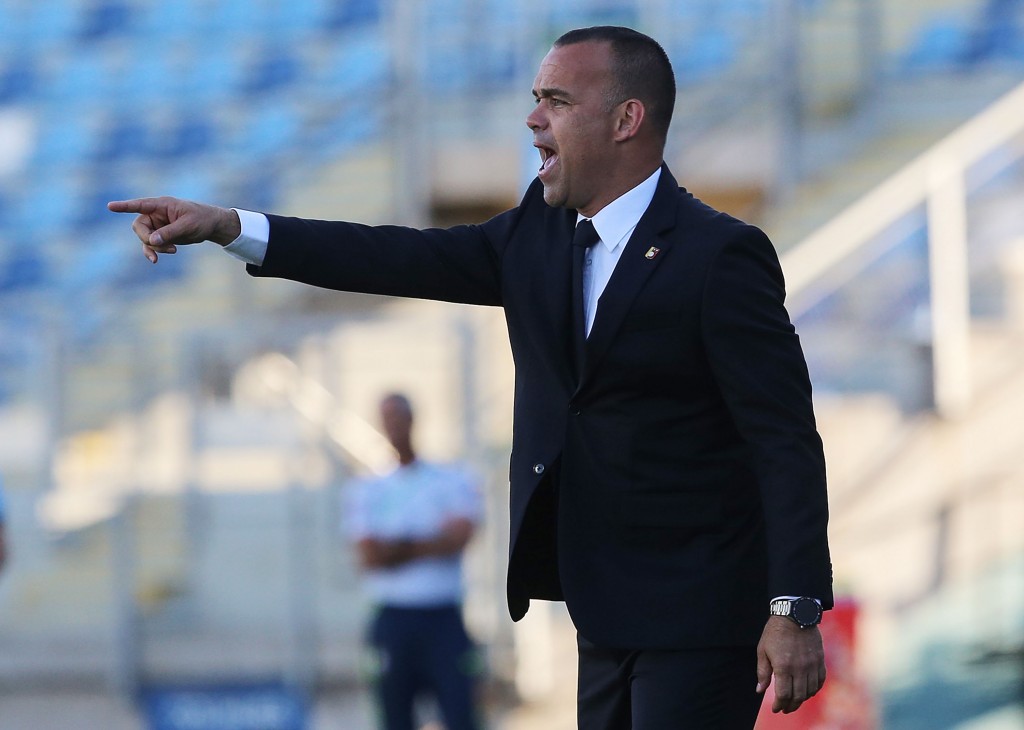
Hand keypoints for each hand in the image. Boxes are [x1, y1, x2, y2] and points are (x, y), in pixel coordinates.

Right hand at [107, 197, 240, 262]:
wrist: (211, 226)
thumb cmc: (201, 219)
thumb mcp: (187, 225)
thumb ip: (169, 233)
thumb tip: (152, 241)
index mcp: (161, 205)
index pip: (139, 205)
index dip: (125, 206)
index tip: (110, 206)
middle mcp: (155, 214)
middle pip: (139, 227)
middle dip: (148, 239)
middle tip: (163, 247)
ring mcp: (156, 225)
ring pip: (144, 238)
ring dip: (155, 247)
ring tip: (173, 250)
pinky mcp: (160, 236)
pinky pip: (150, 245)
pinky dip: (153, 252)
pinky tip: (156, 260)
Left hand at [756, 616, 825, 713]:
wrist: (795, 614)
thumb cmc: (775, 632)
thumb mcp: (763, 650)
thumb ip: (763, 672)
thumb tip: (760, 690)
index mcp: (783, 666)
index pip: (784, 694)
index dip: (780, 705)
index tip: (776, 709)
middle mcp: (800, 668)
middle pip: (798, 696)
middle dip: (790, 706)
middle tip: (785, 709)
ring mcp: (812, 665)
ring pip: (810, 691)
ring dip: (802, 699)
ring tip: (794, 701)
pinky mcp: (820, 660)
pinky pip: (820, 681)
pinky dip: (814, 689)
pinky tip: (808, 691)